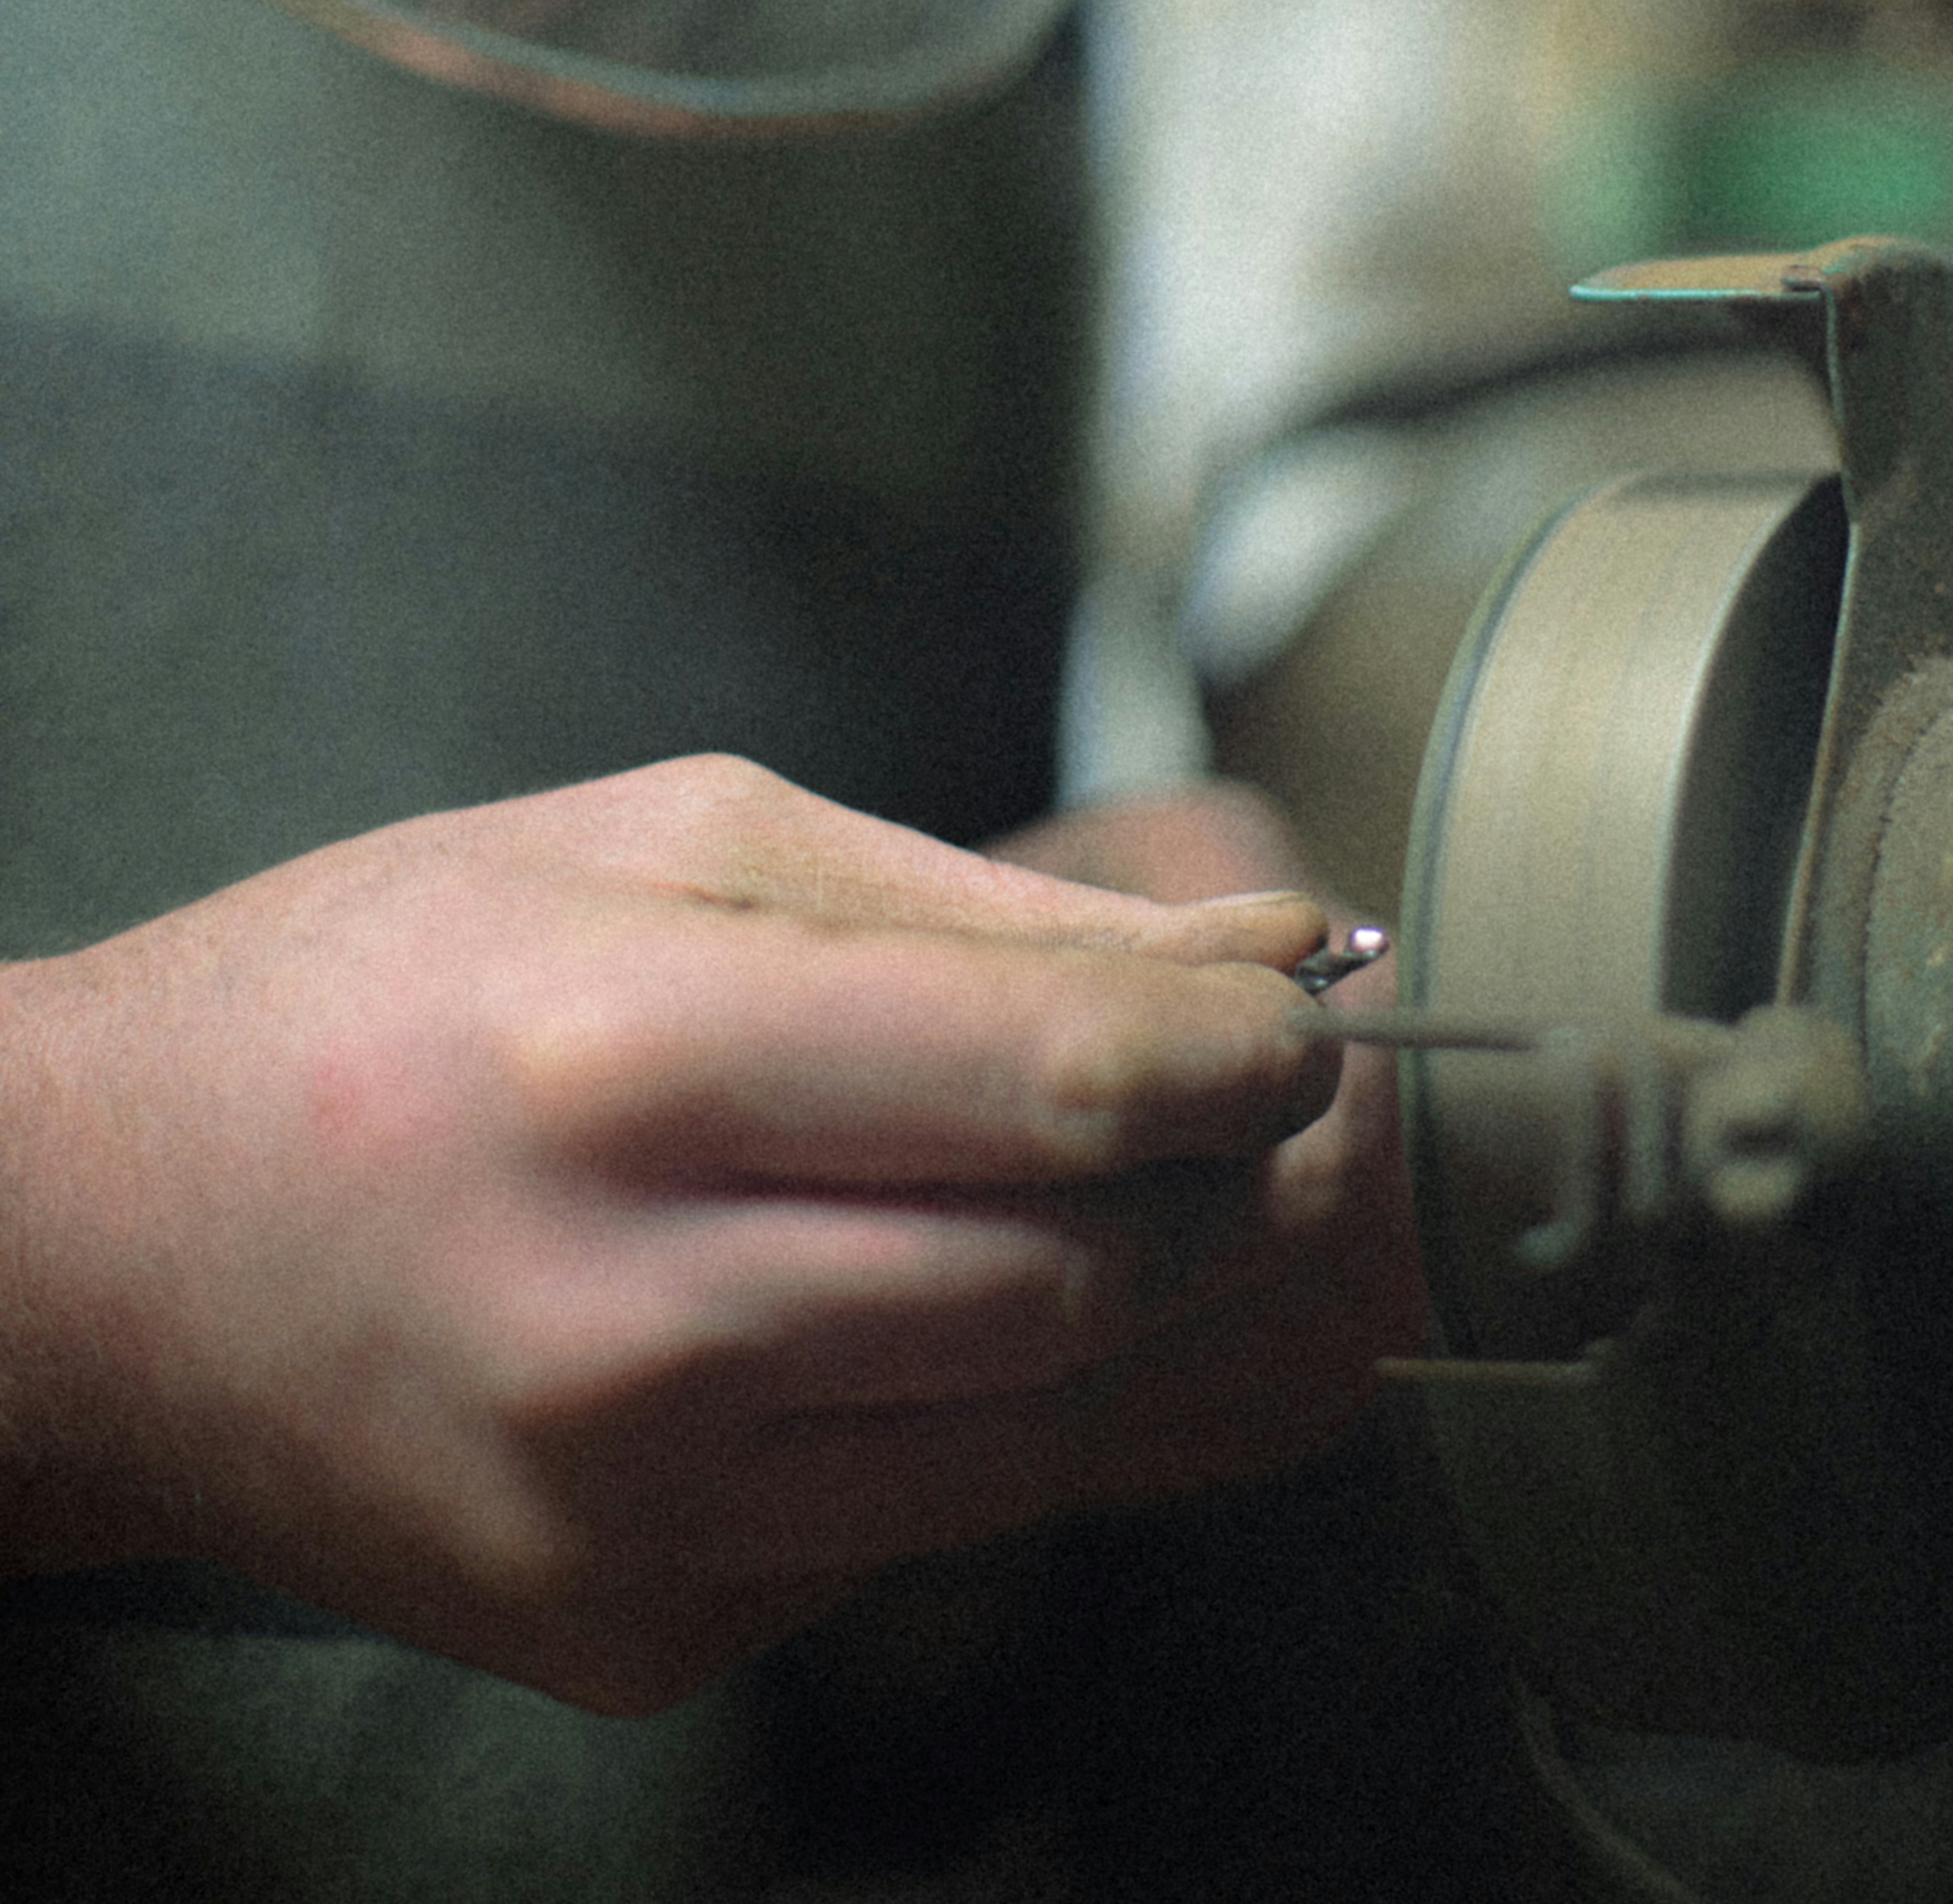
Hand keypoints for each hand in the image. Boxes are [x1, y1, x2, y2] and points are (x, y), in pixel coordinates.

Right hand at [0, 759, 1351, 1710]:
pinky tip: (959, 1307)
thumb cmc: (386, 987)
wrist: (105, 1252)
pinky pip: (925, 1525)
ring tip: (1160, 1196)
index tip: (1309, 1021)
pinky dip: (1001, 1412)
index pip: (1058, 1084)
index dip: (1246, 1056)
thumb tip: (1266, 965)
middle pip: (1087, 1280)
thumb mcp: (669, 843)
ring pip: (1046, 1429)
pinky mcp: (635, 1632)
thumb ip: (986, 914)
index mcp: (632, 1065)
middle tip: (1254, 1105)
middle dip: (1232, 1186)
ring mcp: (632, 1517)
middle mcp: (632, 1322)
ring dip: (1160, 1307)